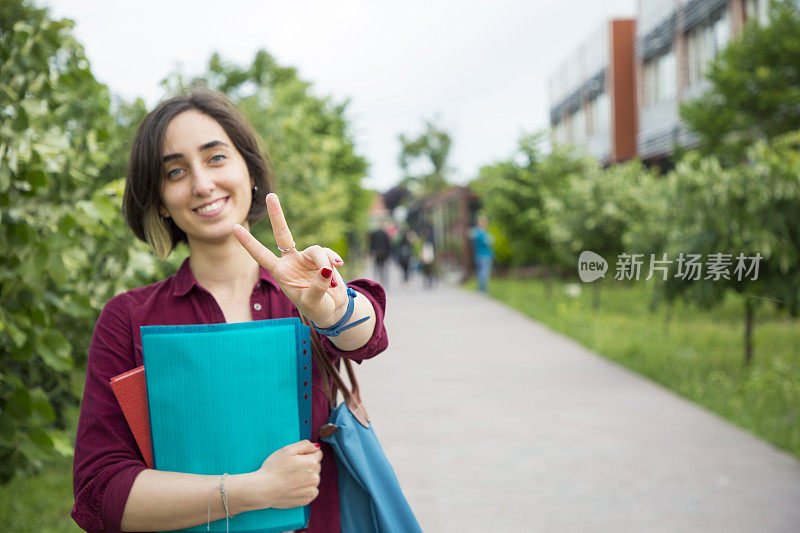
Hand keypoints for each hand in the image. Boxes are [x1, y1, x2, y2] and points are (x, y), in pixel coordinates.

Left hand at [232, 193, 347, 326]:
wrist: (334, 309)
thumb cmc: (317, 308)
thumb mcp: (314, 303)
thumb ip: (317, 287)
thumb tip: (326, 269)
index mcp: (281, 273)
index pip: (261, 255)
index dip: (249, 242)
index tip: (234, 227)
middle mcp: (292, 261)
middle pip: (283, 234)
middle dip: (277, 215)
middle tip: (270, 196)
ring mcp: (307, 258)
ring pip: (316, 250)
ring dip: (324, 264)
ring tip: (331, 284)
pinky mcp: (323, 258)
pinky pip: (327, 254)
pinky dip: (333, 260)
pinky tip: (339, 267)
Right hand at [252, 440, 322, 508]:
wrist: (263, 489)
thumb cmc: (273, 468)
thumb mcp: (287, 450)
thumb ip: (305, 445)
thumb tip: (316, 446)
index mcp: (312, 463)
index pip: (318, 454)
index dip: (307, 453)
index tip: (297, 457)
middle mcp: (315, 477)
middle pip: (317, 466)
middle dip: (307, 465)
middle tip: (292, 468)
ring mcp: (311, 490)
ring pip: (314, 479)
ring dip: (307, 477)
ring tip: (291, 478)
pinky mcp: (306, 500)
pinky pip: (311, 491)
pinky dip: (305, 489)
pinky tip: (294, 487)